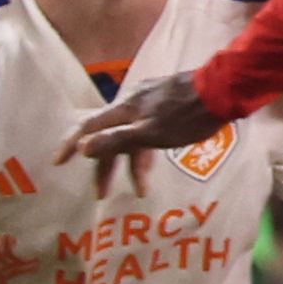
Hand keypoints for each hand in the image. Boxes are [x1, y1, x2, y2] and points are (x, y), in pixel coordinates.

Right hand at [62, 71, 217, 198]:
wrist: (224, 90)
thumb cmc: (188, 116)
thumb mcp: (151, 133)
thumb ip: (117, 140)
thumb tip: (83, 147)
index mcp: (125, 109)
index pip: (88, 127)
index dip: (71, 144)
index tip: (57, 163)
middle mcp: (132, 102)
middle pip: (108, 135)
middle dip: (104, 165)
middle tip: (101, 193)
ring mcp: (150, 100)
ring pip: (130, 134)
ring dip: (131, 162)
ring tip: (140, 189)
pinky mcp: (166, 102)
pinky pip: (145, 129)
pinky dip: (145, 149)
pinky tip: (153, 161)